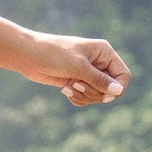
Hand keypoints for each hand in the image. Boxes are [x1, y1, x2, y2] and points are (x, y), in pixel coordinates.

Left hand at [16, 31, 130, 106]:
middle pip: (111, 89)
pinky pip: (86, 99)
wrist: (28, 56)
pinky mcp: (77, 82)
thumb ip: (99, 80)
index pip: (123, 75)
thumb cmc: (53, 54)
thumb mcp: (78, 67)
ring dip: (84, 96)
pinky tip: (65, 90)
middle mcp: (99, 63)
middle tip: (78, 85)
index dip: (117, 88)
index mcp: (104, 53)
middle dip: (95, 92)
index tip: (104, 95)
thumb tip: (118, 91)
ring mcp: (88, 73)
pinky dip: (77, 99)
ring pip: (98, 96)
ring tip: (69, 87)